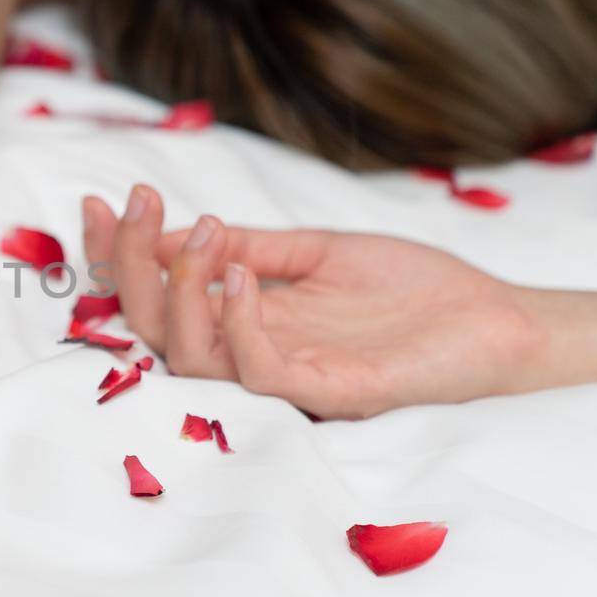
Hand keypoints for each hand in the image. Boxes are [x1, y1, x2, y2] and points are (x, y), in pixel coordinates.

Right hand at [81, 186, 546, 418]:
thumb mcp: (315, 251)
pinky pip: (257, 372)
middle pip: (156, 329)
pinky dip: (238, 320)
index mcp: (242, 321)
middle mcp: (251, 355)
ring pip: (192, 357)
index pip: (158, 297)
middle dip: (132, 264)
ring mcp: (286, 379)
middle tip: (139, 203)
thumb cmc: (410, 290)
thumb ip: (247, 246)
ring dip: (183, 289)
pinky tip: (242, 273)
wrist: (497, 321)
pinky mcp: (327, 393)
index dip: (117, 256)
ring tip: (205, 233)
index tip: (99, 203)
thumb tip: (170, 230)